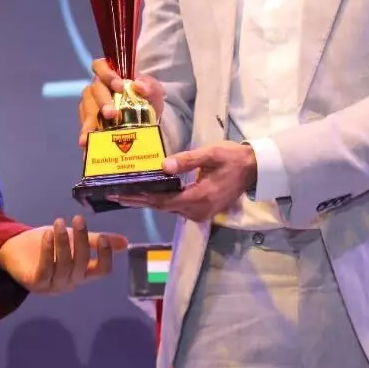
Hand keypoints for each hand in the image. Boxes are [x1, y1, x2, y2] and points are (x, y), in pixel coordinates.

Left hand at [0, 216, 128, 293]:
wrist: (14, 251)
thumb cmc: (48, 246)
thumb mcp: (73, 240)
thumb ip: (95, 241)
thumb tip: (124, 242)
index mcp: (82, 273)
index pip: (102, 271)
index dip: (106, 257)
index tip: (104, 238)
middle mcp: (70, 282)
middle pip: (82, 264)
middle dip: (81, 240)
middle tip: (77, 220)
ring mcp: (53, 285)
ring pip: (64, 265)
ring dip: (62, 243)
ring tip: (58, 223)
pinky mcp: (36, 283)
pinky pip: (45, 268)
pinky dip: (48, 251)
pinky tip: (48, 235)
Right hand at [77, 58, 165, 146]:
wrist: (148, 121)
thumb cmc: (148, 99)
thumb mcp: (154, 91)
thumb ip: (150, 85)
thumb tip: (139, 85)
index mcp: (111, 75)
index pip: (100, 66)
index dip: (106, 74)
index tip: (119, 86)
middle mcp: (98, 88)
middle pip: (94, 90)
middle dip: (102, 101)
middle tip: (111, 114)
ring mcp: (91, 105)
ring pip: (86, 108)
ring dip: (90, 120)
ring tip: (92, 133)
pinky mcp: (89, 121)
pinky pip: (85, 126)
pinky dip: (86, 135)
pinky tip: (86, 144)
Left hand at [112, 142, 256, 221]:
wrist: (254, 169)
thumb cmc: (232, 158)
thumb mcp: (211, 154)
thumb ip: (187, 160)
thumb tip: (163, 166)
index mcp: (199, 198)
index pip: (162, 201)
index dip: (140, 198)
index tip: (120, 195)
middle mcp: (198, 211)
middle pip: (162, 207)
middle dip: (138, 201)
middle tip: (114, 194)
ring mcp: (201, 213)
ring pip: (169, 208)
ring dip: (148, 201)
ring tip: (126, 193)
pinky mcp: (202, 210)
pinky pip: (177, 207)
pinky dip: (161, 200)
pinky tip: (149, 193)